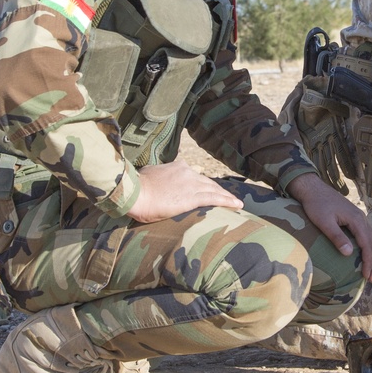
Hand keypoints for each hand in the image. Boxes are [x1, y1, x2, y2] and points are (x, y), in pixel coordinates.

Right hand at [129, 161, 244, 222]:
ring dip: (227, 197)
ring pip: (214, 190)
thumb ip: (158, 176)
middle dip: (219, 190)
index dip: (204, 183)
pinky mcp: (192, 197)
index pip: (195, 176)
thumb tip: (155, 179)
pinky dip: (227, 201)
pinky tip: (237, 205)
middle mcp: (187, 173)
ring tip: (237, 203)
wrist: (134, 193)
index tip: (210, 189)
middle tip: (230, 197)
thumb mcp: (148, 175)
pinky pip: (214, 198)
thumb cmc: (136, 187)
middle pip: (208, 182)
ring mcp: (191, 184)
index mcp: (177, 167)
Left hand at [287, 172, 371, 282]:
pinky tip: (364, 256)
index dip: (368, 262)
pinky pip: (367, 235)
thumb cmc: (316, 205)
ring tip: (370, 271)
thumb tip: (349, 253)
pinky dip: (369, 248)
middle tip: (371, 279)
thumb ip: (337, 237)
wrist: (313, 188)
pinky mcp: (355, 218)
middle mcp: (362, 218)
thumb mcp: (324, 222)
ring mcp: (360, 218)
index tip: (366, 277)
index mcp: (356, 220)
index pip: (367, 245)